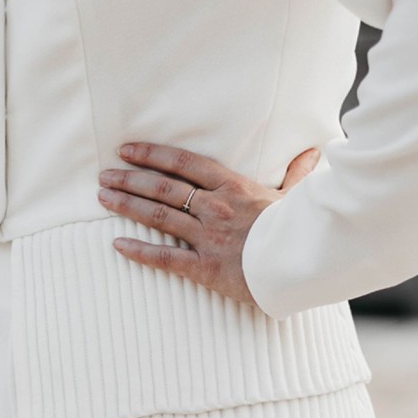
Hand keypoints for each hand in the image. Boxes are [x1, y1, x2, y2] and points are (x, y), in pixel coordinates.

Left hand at [97, 142, 320, 306]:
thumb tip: (313, 154)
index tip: (127, 150)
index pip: (183, 163)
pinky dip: (139, 251)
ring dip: (127, 205)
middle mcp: (215, 207)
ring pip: (158, 216)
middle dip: (130, 178)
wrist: (302, 266)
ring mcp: (207, 237)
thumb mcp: (298, 198)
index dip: (151, 154)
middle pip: (163, 187)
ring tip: (104, 197)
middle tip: (104, 174)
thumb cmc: (299, 231)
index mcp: (233, 186)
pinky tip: (117, 244)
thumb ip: (298, 176)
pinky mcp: (205, 267)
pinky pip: (165, 258)